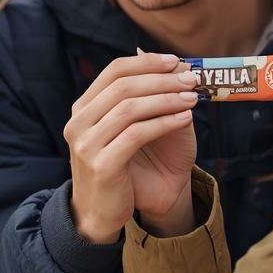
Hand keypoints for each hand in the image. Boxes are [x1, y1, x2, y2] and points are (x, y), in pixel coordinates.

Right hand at [64, 52, 197, 243]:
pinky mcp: (102, 165)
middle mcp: (79, 122)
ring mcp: (87, 144)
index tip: (175, 61)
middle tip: (191, 78)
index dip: (147, 63)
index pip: (114, 71)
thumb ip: (136, 97)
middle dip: (161, 79)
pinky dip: (164, 122)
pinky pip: (137, 134)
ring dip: (166, 99)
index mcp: (83, 108)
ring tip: (192, 97)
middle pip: (123, 86)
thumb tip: (156, 58)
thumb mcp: (124, 128)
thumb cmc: (119, 167)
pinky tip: (185, 118)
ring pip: (130, 108)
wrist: (101, 214)